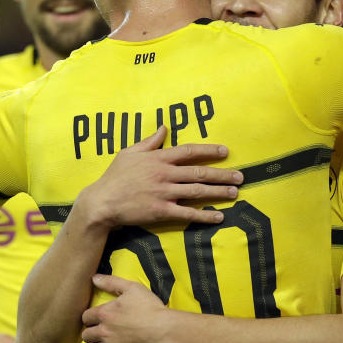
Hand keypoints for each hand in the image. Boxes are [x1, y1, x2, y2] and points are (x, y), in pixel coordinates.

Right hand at [79, 126, 242, 228]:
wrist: (102, 202)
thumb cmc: (115, 176)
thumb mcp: (129, 152)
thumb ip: (149, 141)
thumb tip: (164, 127)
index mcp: (158, 158)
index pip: (189, 151)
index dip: (209, 150)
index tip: (226, 152)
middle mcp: (164, 174)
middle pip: (199, 172)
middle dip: (222, 174)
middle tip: (240, 176)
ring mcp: (163, 193)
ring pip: (197, 192)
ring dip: (218, 192)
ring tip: (235, 193)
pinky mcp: (161, 211)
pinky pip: (187, 213)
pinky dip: (204, 215)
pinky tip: (218, 216)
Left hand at [81, 274, 169, 342]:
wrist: (165, 330)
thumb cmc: (150, 307)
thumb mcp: (132, 288)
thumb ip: (111, 282)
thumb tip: (93, 278)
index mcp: (105, 313)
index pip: (85, 317)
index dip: (90, 317)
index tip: (96, 319)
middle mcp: (104, 332)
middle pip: (86, 335)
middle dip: (91, 333)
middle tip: (99, 332)